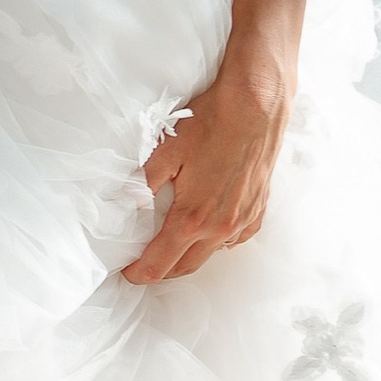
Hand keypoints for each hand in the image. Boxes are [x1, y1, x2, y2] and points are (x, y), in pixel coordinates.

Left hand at [126, 57, 291, 283]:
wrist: (256, 107)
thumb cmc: (210, 125)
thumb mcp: (165, 152)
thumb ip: (142, 185)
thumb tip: (123, 203)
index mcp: (192, 218)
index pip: (159, 264)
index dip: (139, 273)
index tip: (128, 273)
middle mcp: (220, 228)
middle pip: (184, 267)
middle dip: (161, 271)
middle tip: (144, 264)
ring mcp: (243, 222)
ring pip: (211, 254)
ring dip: (188, 257)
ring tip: (171, 247)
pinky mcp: (257, 211)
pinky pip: (234, 240)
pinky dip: (215, 242)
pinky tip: (205, 230)